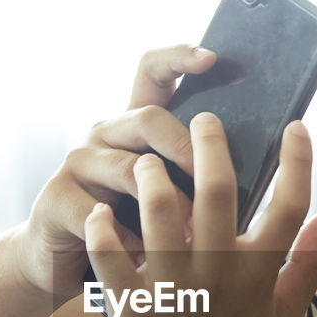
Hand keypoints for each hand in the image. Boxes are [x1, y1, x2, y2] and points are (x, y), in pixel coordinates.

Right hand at [18, 45, 216, 296]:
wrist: (66, 260)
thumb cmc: (129, 226)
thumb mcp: (164, 193)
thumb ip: (195, 176)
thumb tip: (260, 172)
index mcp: (136, 125)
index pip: (152, 72)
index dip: (179, 58)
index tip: (211, 57)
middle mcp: (105, 133)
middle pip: (148, 118)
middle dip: (188, 148)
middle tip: (217, 185)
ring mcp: (78, 163)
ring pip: (128, 169)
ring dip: (167, 204)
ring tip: (196, 235)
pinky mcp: (56, 199)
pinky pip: (99, 216)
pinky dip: (127, 241)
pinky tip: (146, 259)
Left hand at [85, 112, 316, 316]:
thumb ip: (308, 266)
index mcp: (261, 277)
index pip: (292, 206)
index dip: (298, 160)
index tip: (295, 126)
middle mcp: (221, 279)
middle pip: (219, 191)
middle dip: (211, 144)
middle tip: (204, 119)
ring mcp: (175, 293)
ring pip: (159, 212)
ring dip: (150, 175)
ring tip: (146, 160)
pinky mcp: (131, 311)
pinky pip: (110, 257)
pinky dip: (102, 230)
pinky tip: (101, 212)